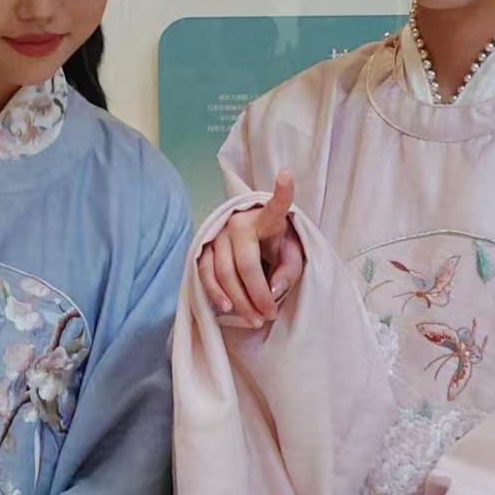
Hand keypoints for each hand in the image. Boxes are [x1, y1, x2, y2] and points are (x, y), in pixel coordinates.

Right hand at [197, 171, 304, 329]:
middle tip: (269, 315)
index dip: (282, 193)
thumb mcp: (290, 254)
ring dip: (239, 300)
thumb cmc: (274, 245)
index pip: (275, 206)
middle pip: (244, 264)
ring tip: (254, 319)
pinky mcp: (203, 248)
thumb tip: (273, 292)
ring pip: (223, 273)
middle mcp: (237, 223)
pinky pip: (204, 273)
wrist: (251, 239)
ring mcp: (217, 235)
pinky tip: (225, 306)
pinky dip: (214, 292)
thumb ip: (289, 272)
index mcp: (264, 218)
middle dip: (257, 295)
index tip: (286, 176)